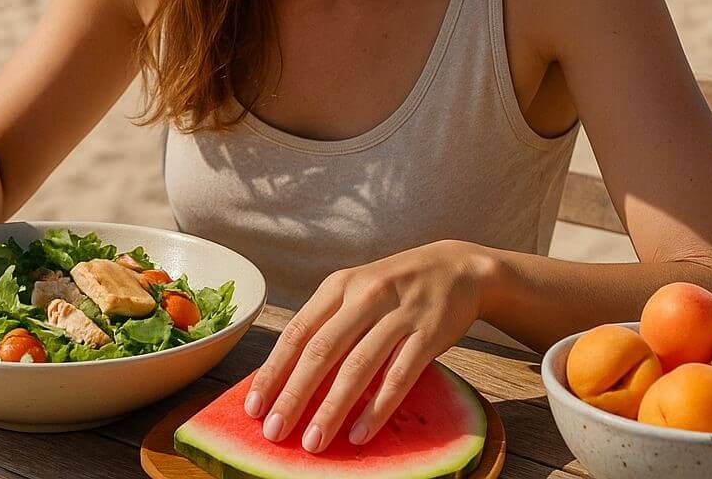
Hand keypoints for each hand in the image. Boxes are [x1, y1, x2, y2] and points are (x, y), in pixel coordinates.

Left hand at [244, 240, 490, 453]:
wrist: (458, 268)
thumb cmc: (395, 287)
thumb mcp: (356, 290)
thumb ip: (327, 324)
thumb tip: (286, 375)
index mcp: (339, 286)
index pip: (297, 332)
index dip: (273, 370)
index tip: (253, 405)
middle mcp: (365, 296)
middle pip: (321, 351)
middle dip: (294, 395)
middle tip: (274, 431)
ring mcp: (398, 315)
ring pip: (358, 367)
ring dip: (332, 408)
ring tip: (313, 442)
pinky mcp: (429, 333)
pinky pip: (399, 377)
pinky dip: (377, 409)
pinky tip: (359, 434)